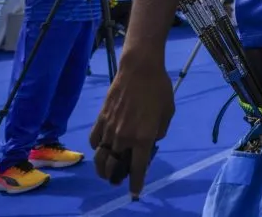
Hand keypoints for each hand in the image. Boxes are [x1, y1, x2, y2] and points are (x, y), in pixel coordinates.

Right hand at [90, 57, 174, 198]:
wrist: (139, 69)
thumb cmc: (159, 89)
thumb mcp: (167, 113)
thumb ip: (159, 131)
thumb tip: (151, 140)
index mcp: (143, 138)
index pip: (137, 169)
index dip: (136, 183)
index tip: (135, 193)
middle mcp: (123, 138)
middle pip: (114, 167)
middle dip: (116, 178)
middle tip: (119, 180)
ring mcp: (109, 129)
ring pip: (100, 157)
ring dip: (102, 168)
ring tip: (106, 172)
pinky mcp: (100, 119)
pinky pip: (94, 140)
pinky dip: (96, 148)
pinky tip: (100, 148)